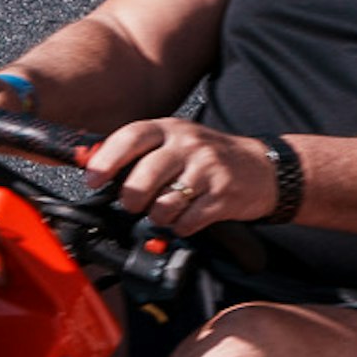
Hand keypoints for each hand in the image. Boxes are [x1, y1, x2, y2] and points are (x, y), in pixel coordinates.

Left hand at [86, 119, 273, 231]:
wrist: (264, 168)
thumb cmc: (211, 157)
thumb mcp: (176, 141)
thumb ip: (140, 152)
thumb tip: (93, 164)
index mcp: (171, 129)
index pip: (131, 137)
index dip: (106, 160)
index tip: (93, 180)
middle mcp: (188, 144)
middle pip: (144, 176)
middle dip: (132, 198)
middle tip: (133, 204)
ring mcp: (207, 169)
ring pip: (164, 203)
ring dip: (159, 216)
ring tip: (168, 210)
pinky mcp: (223, 195)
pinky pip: (187, 222)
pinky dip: (181, 227)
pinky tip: (188, 218)